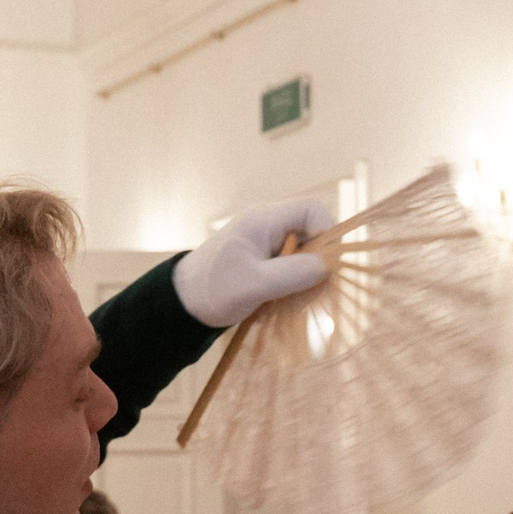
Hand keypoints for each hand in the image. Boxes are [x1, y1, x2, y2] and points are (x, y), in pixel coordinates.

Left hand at [174, 199, 333, 328]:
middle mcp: (270, 226)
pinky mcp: (268, 263)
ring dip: (307, 279)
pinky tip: (282, 303)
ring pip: (307, 255)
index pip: (311, 210)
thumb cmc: (214, 289)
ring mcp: (270, 245)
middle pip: (313, 234)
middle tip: (311, 291)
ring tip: (291, 301)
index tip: (327, 265)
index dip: (328, 233)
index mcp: (265, 220)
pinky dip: (296, 287)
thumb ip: (292, 274)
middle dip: (318, 263)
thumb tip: (328, 267)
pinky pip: (295, 269)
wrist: (185, 303)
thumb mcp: (255, 285)